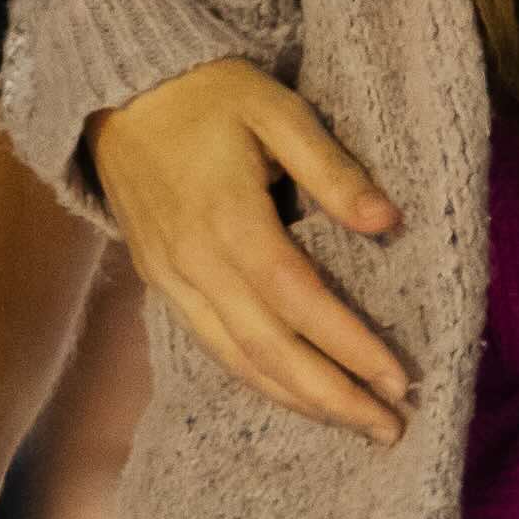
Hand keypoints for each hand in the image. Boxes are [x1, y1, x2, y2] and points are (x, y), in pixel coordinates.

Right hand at [86, 58, 412, 438]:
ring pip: (236, 358)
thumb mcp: (277, 108)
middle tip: (391, 429)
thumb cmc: (207, 91)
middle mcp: (196, 262)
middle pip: (268, 349)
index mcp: (229, 218)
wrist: (117, 89)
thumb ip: (332, 168)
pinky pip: (211, 344)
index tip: (400, 379)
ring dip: (297, 399)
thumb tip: (388, 221)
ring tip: (354, 424)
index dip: (349, 345)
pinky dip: (256, 378)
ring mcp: (171, 277)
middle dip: (332, 396)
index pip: (299, 301)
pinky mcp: (159, 281)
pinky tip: (294, 393)